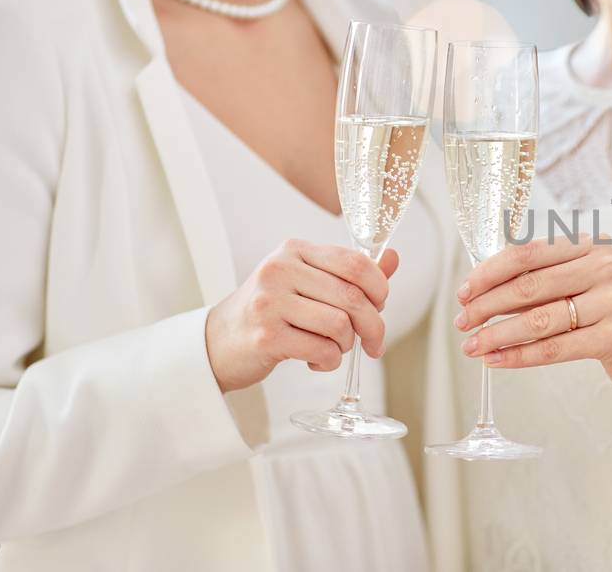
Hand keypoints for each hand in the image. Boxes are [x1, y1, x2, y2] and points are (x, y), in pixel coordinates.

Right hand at [206, 239, 398, 392]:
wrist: (218, 342)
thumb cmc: (271, 311)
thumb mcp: (307, 282)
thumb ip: (349, 273)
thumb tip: (394, 257)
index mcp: (294, 250)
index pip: (356, 263)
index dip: (379, 288)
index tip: (380, 306)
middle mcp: (279, 270)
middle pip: (353, 297)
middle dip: (374, 325)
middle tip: (375, 343)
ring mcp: (269, 302)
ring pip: (340, 325)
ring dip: (347, 345)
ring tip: (333, 348)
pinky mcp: (266, 336)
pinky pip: (322, 350)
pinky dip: (330, 361)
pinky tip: (317, 360)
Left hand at [455, 236, 611, 401]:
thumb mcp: (587, 285)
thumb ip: (546, 281)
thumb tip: (482, 291)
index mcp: (593, 245)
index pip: (528, 253)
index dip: (489, 272)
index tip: (463, 292)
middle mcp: (605, 266)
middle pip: (528, 285)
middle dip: (486, 306)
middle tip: (461, 323)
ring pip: (537, 319)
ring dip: (496, 334)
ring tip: (472, 346)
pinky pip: (554, 347)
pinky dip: (519, 356)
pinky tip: (496, 361)